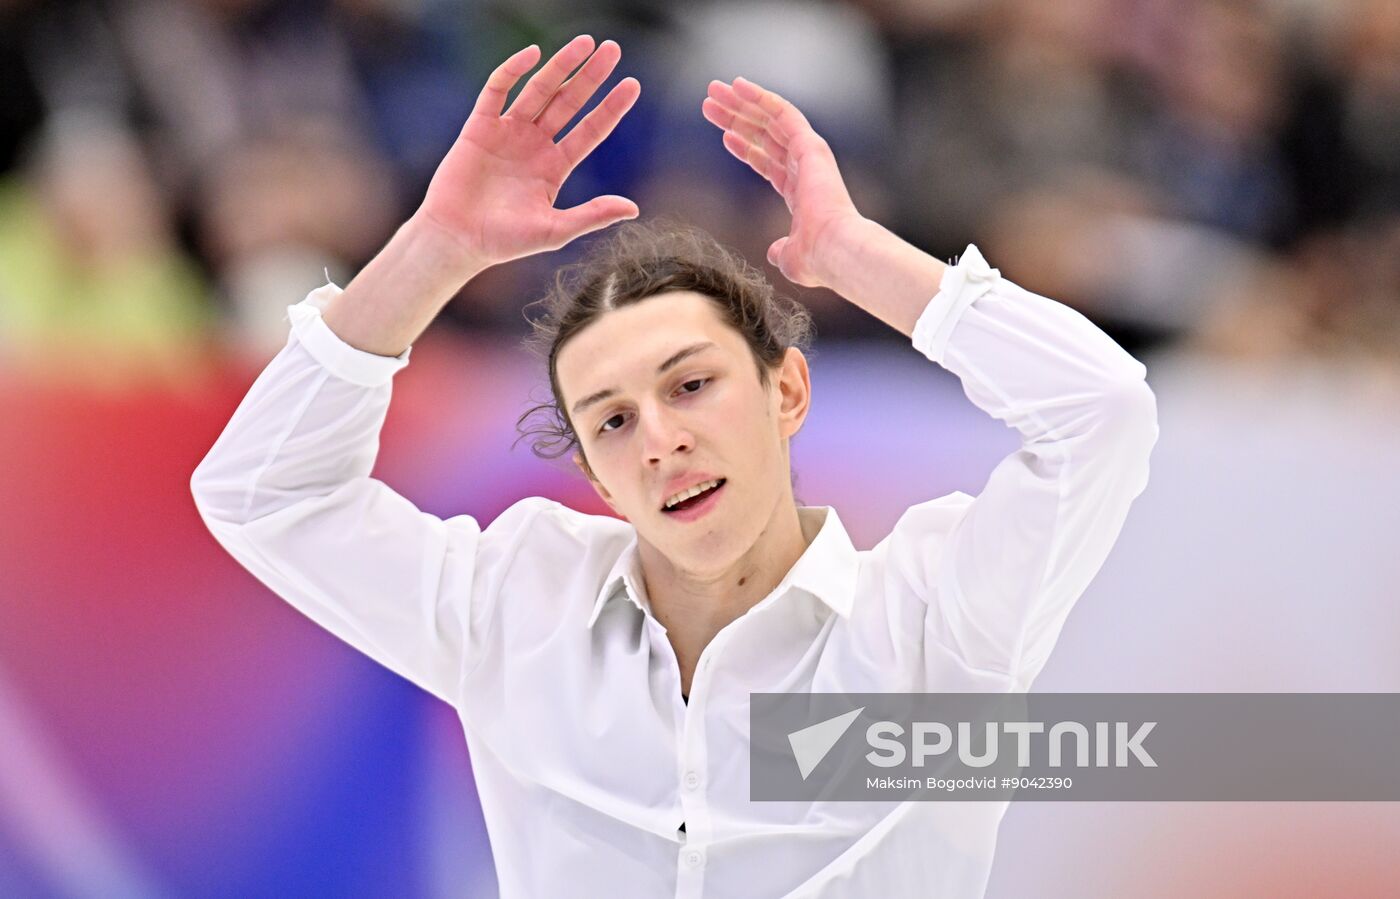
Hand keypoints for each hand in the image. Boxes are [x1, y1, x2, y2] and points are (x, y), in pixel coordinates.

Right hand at [415, 36, 640, 270]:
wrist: (457, 240)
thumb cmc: (504, 241)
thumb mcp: (555, 230)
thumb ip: (592, 215)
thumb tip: (634, 208)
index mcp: (555, 166)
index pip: (590, 130)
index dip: (610, 108)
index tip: (632, 85)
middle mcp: (535, 144)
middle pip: (569, 102)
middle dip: (591, 76)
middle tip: (613, 49)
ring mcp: (508, 132)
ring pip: (539, 90)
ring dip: (561, 65)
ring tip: (584, 43)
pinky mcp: (479, 127)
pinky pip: (497, 90)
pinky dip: (512, 70)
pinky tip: (533, 54)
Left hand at [702, 78, 863, 288]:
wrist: (833, 250)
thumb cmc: (815, 259)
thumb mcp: (790, 257)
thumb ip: (781, 250)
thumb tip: (774, 252)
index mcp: (800, 192)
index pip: (768, 162)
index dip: (745, 147)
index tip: (724, 136)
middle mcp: (805, 168)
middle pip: (764, 135)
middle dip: (736, 118)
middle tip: (710, 102)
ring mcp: (809, 155)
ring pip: (770, 120)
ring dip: (742, 103)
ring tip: (714, 89)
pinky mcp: (811, 145)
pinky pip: (783, 114)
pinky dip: (761, 98)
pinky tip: (739, 86)